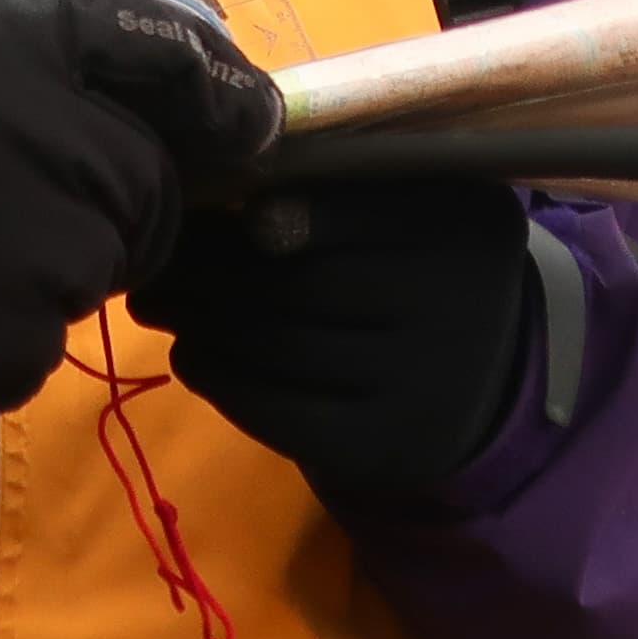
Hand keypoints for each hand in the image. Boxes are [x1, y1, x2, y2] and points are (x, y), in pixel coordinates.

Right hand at [0, 0, 276, 411]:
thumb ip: (7, 41)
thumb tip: (58, 67)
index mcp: (45, 40)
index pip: (171, 57)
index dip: (221, 97)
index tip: (247, 126)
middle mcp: (73, 134)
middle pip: (143, 194)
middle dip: (99, 215)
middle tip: (0, 225)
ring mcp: (48, 239)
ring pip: (85, 279)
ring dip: (29, 285)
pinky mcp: (8, 331)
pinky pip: (25, 361)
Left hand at [134, 174, 540, 501]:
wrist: (483, 380)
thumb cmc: (418, 268)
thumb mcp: (401, 208)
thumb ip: (327, 190)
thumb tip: (220, 193)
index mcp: (465, 218)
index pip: (333, 205)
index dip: (249, 207)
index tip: (192, 199)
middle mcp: (458, 302)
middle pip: (296, 281)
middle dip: (207, 270)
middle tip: (154, 255)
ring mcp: (423, 384)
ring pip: (278, 344)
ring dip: (200, 322)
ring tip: (159, 301)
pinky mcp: (382, 449)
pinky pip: (277, 411)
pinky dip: (220, 378)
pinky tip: (190, 353)